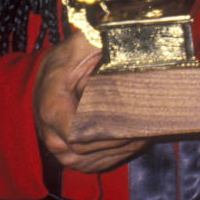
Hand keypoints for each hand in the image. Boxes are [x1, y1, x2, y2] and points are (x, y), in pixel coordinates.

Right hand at [32, 30, 145, 172]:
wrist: (49, 75)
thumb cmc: (67, 58)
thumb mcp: (82, 41)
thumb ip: (99, 39)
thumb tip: (127, 35)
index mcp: (52, 106)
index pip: (78, 132)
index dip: (107, 128)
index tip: (134, 117)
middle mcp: (52, 134)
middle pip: (89, 148)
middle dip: (121, 136)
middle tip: (151, 122)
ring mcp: (60, 149)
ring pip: (93, 160)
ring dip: (122, 148)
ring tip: (149, 131)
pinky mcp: (70, 155)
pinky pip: (93, 164)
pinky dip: (116, 155)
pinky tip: (137, 141)